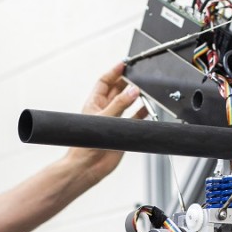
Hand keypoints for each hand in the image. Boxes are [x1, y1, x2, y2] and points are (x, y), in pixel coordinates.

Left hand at [64, 62, 146, 182]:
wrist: (87, 167)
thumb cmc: (84, 145)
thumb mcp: (103, 119)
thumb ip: (119, 105)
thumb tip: (133, 91)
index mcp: (94, 103)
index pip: (104, 82)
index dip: (113, 72)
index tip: (124, 64)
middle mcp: (104, 110)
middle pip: (117, 90)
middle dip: (127, 82)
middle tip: (138, 76)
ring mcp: (113, 121)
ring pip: (127, 103)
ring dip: (135, 96)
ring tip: (144, 89)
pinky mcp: (121, 132)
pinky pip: (134, 118)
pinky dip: (142, 112)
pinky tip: (147, 108)